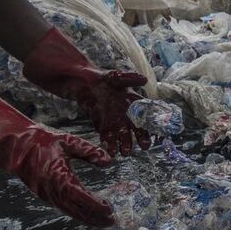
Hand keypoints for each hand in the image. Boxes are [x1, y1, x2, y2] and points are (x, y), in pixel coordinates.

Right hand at [0, 89, 115, 226]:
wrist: (16, 148)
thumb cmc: (42, 142)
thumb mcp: (68, 141)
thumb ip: (89, 151)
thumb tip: (109, 160)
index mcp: (60, 177)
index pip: (82, 197)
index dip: (96, 206)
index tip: (110, 209)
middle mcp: (54, 191)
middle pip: (78, 210)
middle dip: (96, 218)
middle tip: (112, 222)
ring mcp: (48, 195)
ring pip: (71, 212)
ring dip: (88, 219)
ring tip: (104, 223)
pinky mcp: (46, 196)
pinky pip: (64, 209)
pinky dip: (78, 214)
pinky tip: (88, 216)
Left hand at [22, 28, 151, 154]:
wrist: (79, 84)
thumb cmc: (97, 78)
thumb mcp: (113, 76)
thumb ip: (128, 78)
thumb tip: (145, 79)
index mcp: (131, 99)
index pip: (144, 113)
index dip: (148, 123)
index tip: (150, 132)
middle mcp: (125, 111)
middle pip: (134, 126)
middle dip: (138, 137)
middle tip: (143, 147)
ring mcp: (113, 118)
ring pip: (121, 133)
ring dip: (124, 143)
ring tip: (124, 153)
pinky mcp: (102, 124)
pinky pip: (107, 135)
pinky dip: (108, 142)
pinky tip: (108, 150)